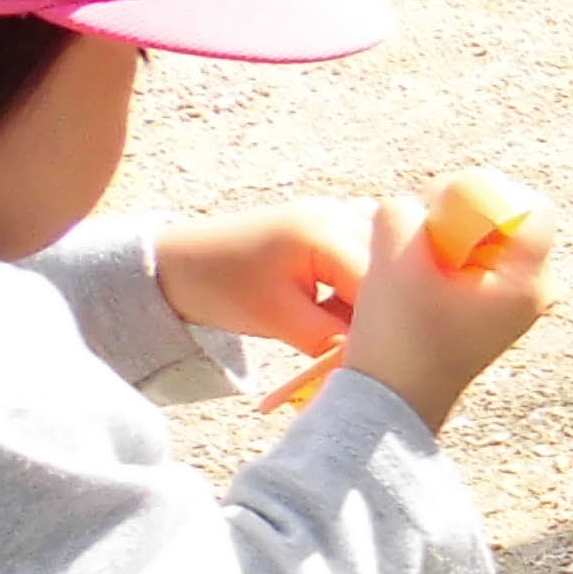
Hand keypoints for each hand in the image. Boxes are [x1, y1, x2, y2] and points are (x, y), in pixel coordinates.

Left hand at [152, 201, 373, 350]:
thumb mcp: (280, 321)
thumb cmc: (220, 288)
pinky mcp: (332, 222)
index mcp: (326, 233)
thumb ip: (335, 342)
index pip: (385, 286)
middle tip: (376, 344)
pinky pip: (373, 249)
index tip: (383, 358)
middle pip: (396, 266)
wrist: (176, 262)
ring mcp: (337, 212)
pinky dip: (372, 276)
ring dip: (385, 291)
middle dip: (393, 307)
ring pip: (390, 257)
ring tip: (360, 322)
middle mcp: (339, 212)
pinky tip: (353, 302)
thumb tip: (380, 361)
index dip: (390, 325)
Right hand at [330, 188, 557, 428]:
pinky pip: (476, 262)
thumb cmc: (399, 336)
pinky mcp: (494, 312)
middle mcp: (537, 293)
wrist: (395, 401)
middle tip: (420, 233)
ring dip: (449, 236)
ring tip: (414, 262)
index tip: (440, 208)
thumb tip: (420, 204)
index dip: (484, 192)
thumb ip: (404, 209)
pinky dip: (447, 258)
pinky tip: (418, 279)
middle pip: (509, 221)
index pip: (530, 208)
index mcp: (529, 282)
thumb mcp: (392, 258)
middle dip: (462, 214)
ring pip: (489, 240)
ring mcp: (518, 304)